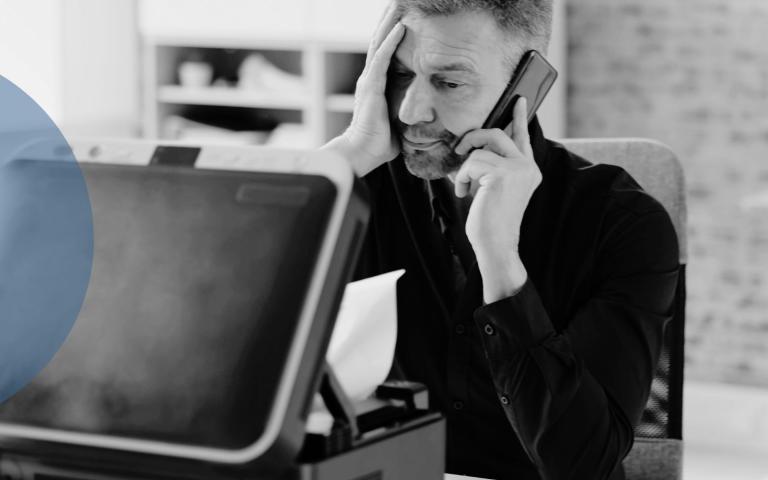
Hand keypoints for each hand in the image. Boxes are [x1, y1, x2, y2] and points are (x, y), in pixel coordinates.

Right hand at [322, 4, 403, 175]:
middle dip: (389, 21)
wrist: (363, 154)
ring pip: (379, 44)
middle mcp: (369, 79)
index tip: (403, 18)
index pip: (384, 54)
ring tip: (399, 5)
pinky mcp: (371, 87)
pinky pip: (382, 59)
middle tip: (399, 3)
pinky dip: (391, 42)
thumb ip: (405, 112)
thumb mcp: (397, 121)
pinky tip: (401, 27)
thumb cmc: (380, 144)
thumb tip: (424, 114)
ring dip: (390, 23)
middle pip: (379, 42)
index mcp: (375, 86)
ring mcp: (368, 81)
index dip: (392, 36)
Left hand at [453, 98, 541, 302]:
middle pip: (496, 134)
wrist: (496, 244)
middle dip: (473, 139)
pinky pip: (472, 162)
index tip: (519, 99)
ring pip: (480, 149)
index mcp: (528, 170)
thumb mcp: (494, 189)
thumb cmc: (491, 221)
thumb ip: (491, 167)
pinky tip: (464, 193)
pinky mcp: (502, 174)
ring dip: (464, 168)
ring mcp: (517, 169)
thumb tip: (471, 148)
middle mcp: (527, 167)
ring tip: (464, 187)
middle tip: (458, 149)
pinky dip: (462, 177)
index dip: (519, 117)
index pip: (522, 137)